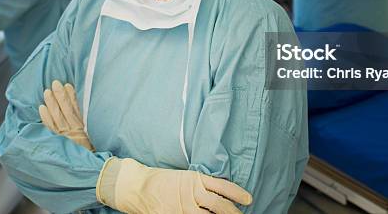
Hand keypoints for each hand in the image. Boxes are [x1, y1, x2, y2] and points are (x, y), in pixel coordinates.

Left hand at [39, 80, 93, 150]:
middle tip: (54, 83)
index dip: (71, 96)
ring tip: (47, 92)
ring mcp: (63, 138)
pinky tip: (41, 108)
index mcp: (83, 130)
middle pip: (65, 110)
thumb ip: (85, 128)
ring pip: (56, 117)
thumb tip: (80, 112)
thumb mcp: (92, 141)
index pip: (76, 109)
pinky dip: (45, 118)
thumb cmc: (91, 157)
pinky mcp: (57, 144)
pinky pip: (49, 129)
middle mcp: (72, 132)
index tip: (67, 85)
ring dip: (51, 103)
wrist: (89, 174)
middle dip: (59, 96)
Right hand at [97, 157, 251, 213]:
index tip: (249, 200)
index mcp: (196, 179)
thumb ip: (202, 185)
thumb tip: (221, 194)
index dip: (237, 194)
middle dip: (234, 213)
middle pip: (220, 205)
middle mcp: (192, 193)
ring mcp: (184, 207)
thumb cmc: (163, 180)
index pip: (222, 186)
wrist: (139, 187)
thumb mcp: (185, 177)